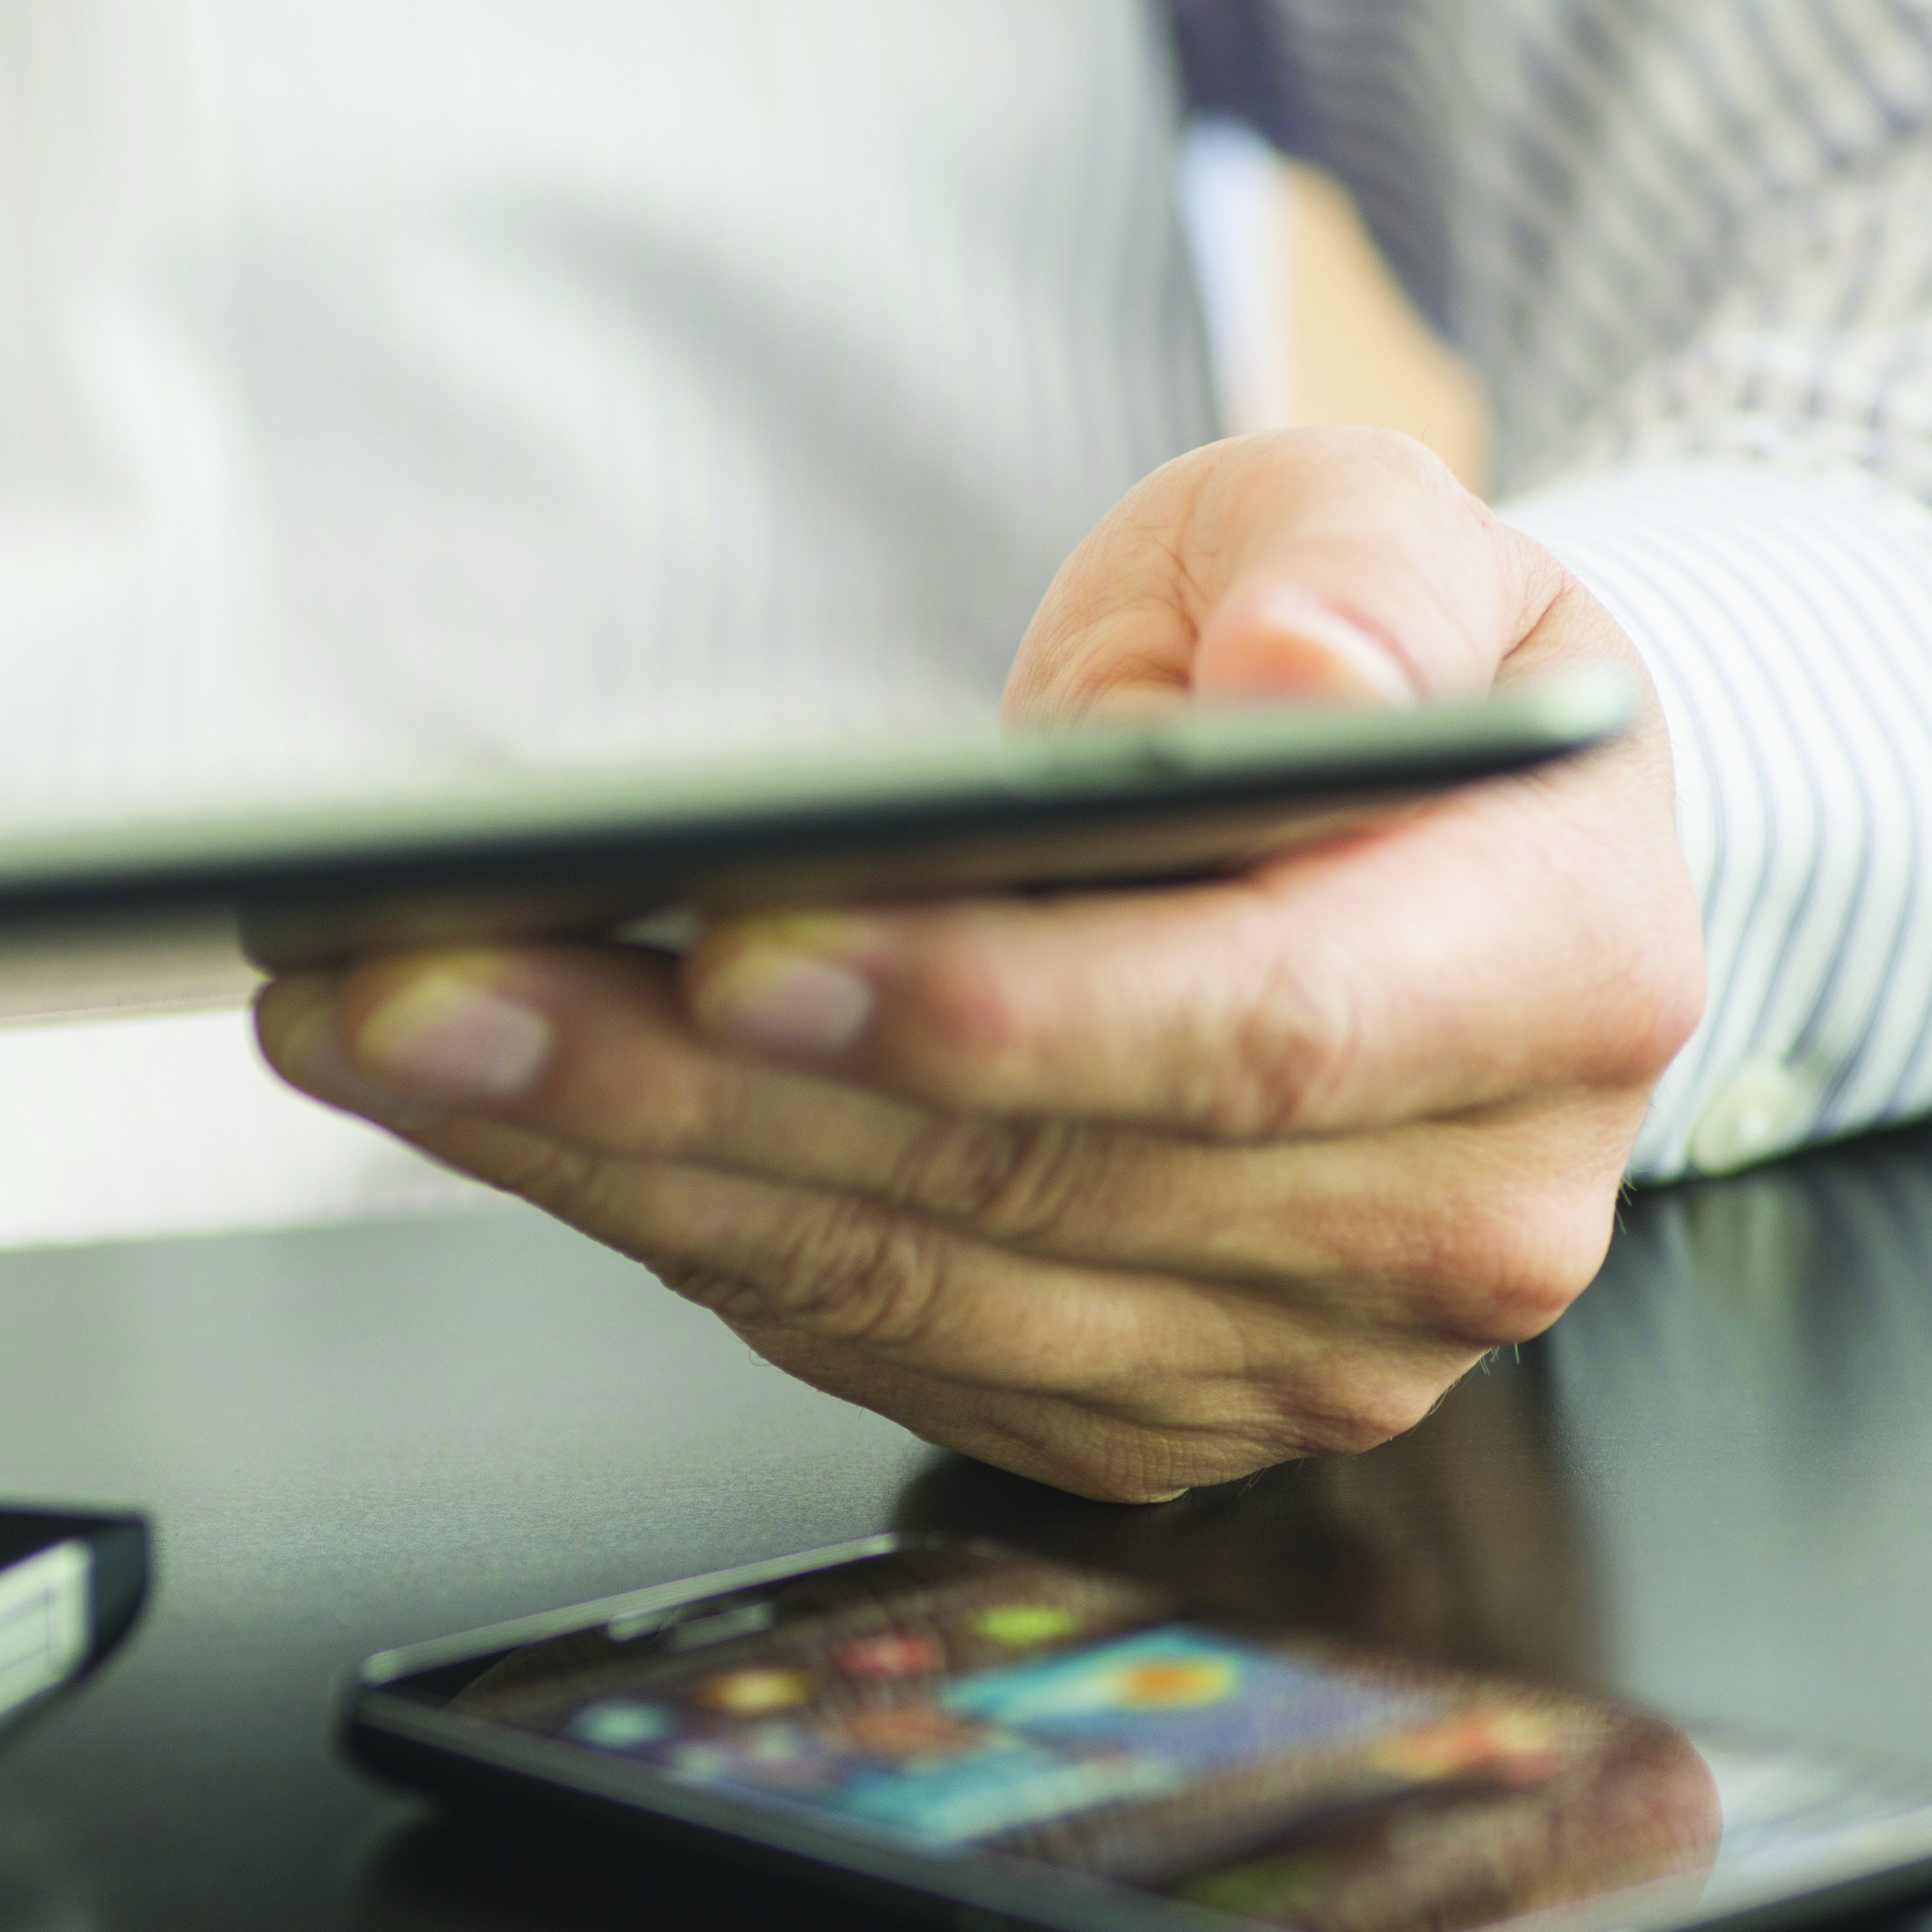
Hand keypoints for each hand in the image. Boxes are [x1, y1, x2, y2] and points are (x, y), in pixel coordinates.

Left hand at [259, 427, 1705, 1500]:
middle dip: (677, 1088)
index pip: (1255, 1036)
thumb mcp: (1397, 521)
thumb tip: (1306, 689)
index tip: (736, 942)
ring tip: (375, 1030)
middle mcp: (1446, 1221)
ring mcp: (1288, 1352)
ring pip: (895, 1287)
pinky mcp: (1133, 1410)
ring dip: (602, 1165)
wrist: (1428, 847)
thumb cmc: (1372, 661)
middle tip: (410, 984)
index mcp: (1556, 987)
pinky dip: (648, 1219)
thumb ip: (1363, 579)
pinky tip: (485, 1108)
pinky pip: (852, 1332)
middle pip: (1014, 1183)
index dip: (988, 1006)